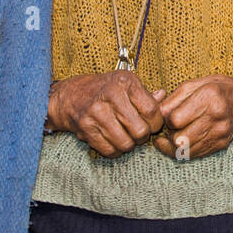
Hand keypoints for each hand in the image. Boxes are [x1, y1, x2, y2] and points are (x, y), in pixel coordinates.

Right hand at [47, 70, 164, 157]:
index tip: (153, 124)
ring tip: (126, 135)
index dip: (156, 122)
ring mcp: (96, 113)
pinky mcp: (85, 129)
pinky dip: (115, 150)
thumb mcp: (126, 83)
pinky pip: (110, 150)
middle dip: (143, 135)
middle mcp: (110, 95)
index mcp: (124, 82)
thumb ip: (146, 94)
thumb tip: (163, 97)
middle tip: (139, 132)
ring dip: (129, 144)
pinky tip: (114, 140)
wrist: (69, 96)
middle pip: (140, 130)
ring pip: (126, 143)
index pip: (151, 111)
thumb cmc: (104, 89)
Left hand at [153, 75, 232, 159]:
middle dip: (169, 134)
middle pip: (178, 139)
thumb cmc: (218, 89)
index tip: (170, 114)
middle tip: (171, 126)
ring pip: (184, 151)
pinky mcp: (220, 145)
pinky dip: (183, 149)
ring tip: (176, 132)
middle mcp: (217, 117)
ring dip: (174, 144)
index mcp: (210, 97)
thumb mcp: (196, 83)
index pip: (175, 120)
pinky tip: (183, 140)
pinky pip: (193, 155)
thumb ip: (174, 98)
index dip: (166, 118)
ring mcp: (220, 133)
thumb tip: (158, 116)